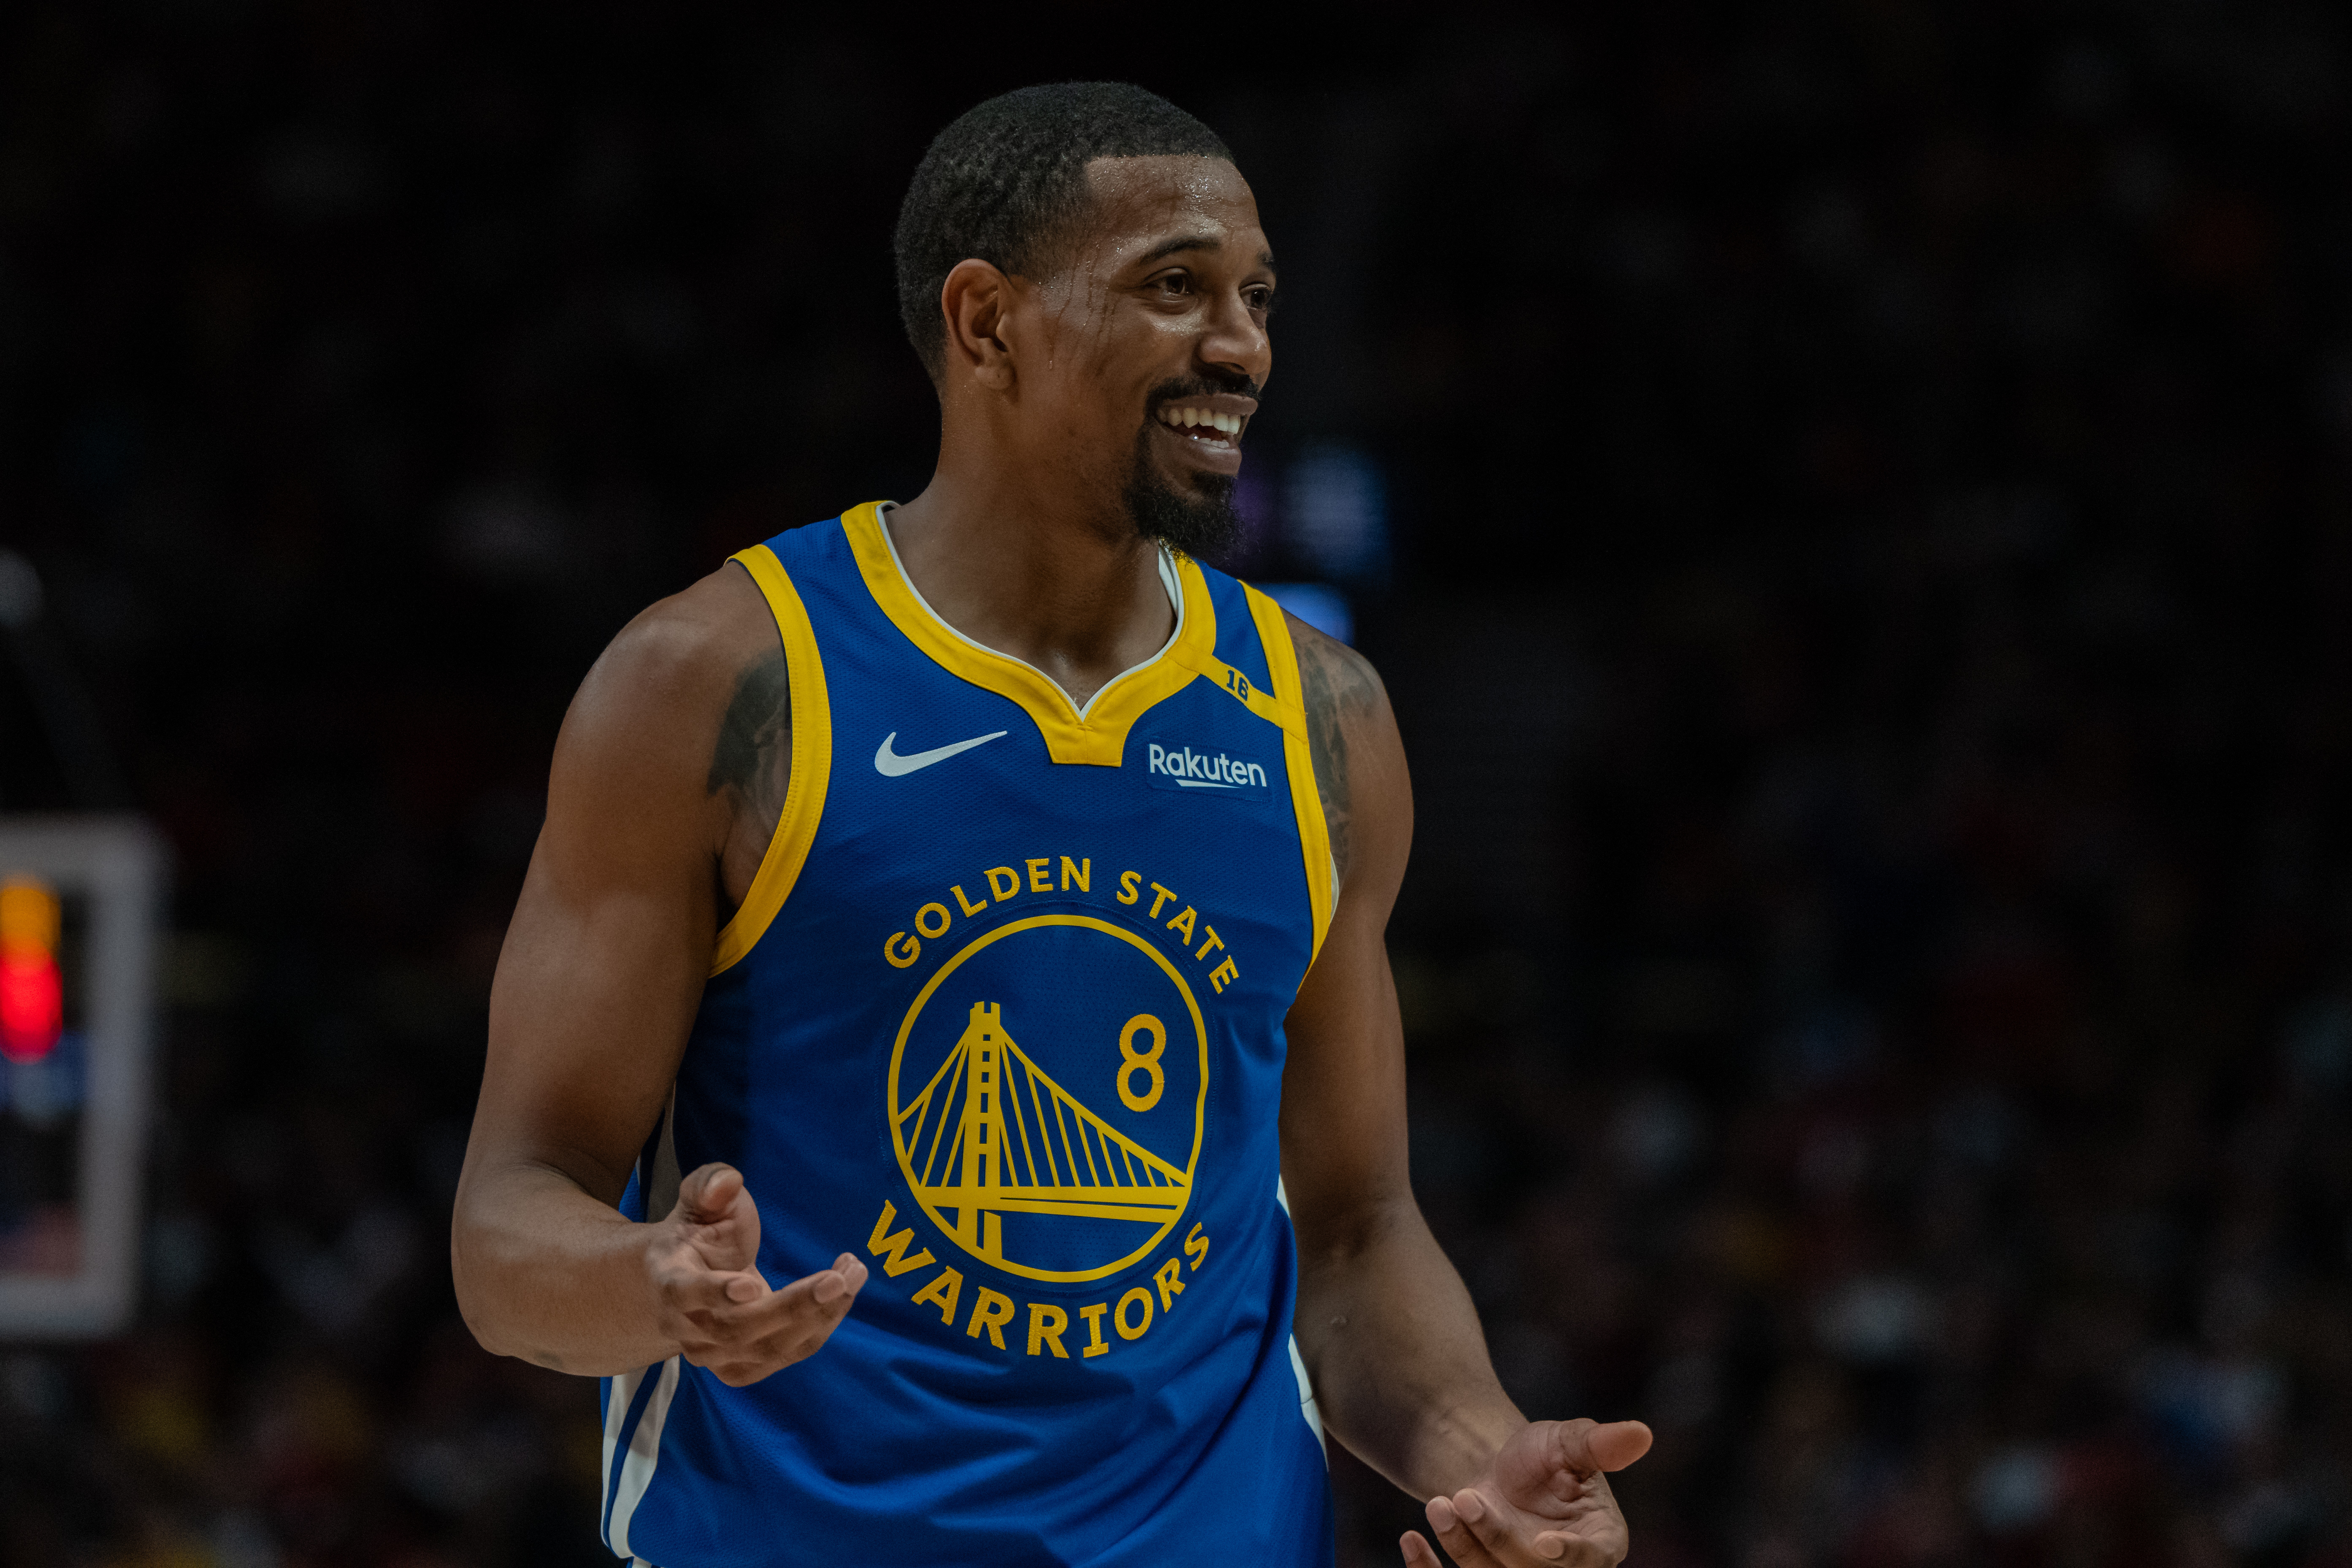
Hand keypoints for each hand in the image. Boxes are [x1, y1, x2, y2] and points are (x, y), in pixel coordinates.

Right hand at [642, 1161, 867, 1385]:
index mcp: (669, 1280)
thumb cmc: (698, 1235)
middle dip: (795, 1305)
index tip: (750, 1285)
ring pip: (769, 1348)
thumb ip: (709, 1186)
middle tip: (842, 1276)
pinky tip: (843, 1294)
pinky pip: (786, 1354)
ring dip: (819, 1315)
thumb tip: (727, 1182)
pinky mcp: (741, 1368)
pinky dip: (820, 1326)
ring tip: (853, 1275)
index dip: (715, 1294)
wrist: (683, 1284)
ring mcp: (713, 1355)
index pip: (686, 1294)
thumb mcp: (698, 1201)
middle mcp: (686, 1327)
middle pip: (739, 1329)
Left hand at [1400, 1418, 1652, 1566]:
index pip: (1590, 1561)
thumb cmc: (1545, 1456)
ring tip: (1438, 1502)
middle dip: (1496, 1540)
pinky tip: (1411, 1539)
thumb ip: (1600, 1444)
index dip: (1569, 1556)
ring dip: (1460, 1546)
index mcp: (1600, 1544)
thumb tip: (1642, 1433)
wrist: (1499, 1469)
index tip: (1544, 1543)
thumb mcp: (1569, 1442)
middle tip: (1465, 1497)